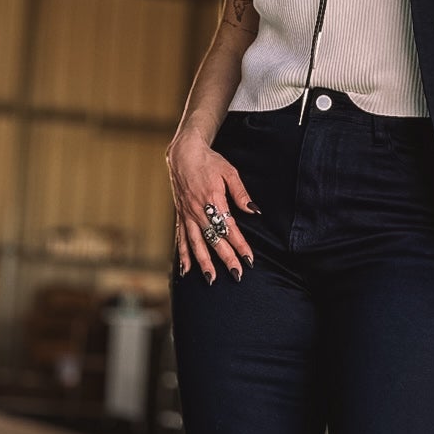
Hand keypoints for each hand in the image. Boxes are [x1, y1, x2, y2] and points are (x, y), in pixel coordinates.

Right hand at [167, 127, 256, 282]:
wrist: (183, 154)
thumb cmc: (209, 161)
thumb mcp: (229, 172)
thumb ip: (240, 193)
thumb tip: (254, 210)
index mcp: (213, 200)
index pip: (230, 228)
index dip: (240, 245)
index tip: (249, 259)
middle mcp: (198, 210)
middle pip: (214, 240)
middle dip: (226, 259)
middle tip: (237, 275)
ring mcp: (187, 214)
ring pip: (196, 244)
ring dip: (204, 263)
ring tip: (211, 280)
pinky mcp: (180, 215)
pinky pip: (181, 239)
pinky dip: (183, 255)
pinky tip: (185, 271)